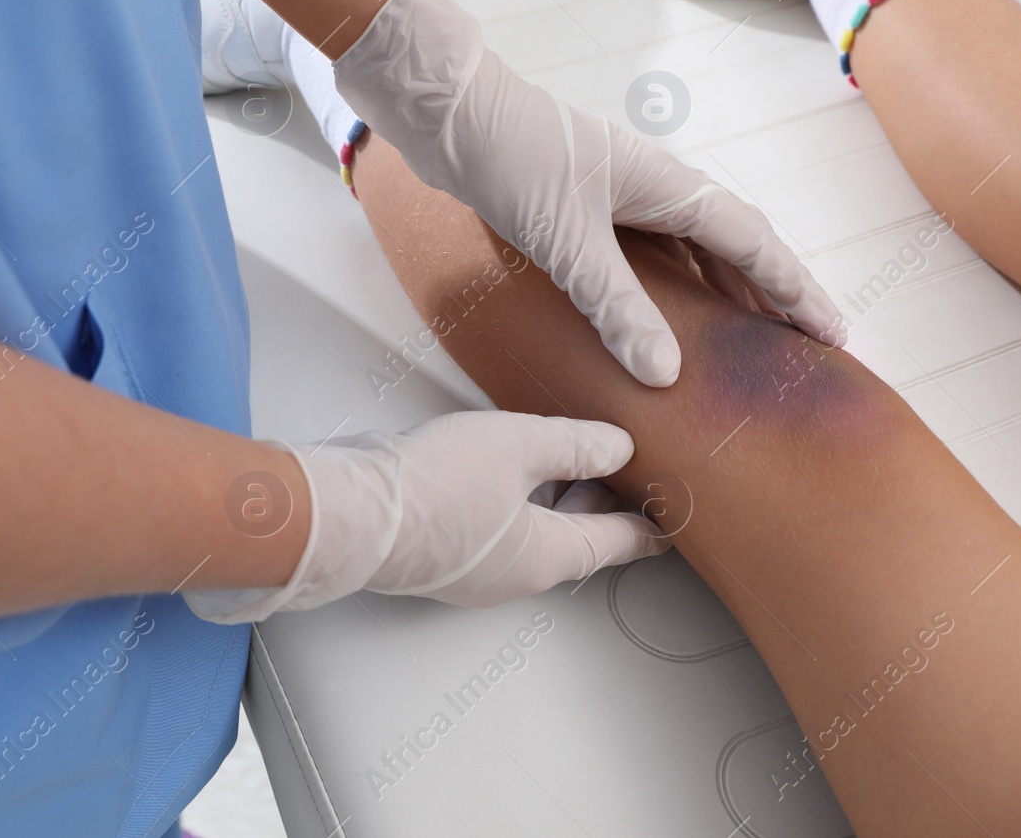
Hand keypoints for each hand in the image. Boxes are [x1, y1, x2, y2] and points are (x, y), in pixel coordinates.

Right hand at [182, 412, 667, 621]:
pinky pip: (497, 531)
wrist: (349, 515)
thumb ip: (575, 444)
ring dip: (558, 500)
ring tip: (571, 459)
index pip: (616, 543)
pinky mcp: (439, 555)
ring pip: (533, 534)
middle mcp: (514, 575)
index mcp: (547, 557)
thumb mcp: (519, 446)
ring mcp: (473, 571)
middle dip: (602, 505)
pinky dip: (518, 502)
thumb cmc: (431, 488)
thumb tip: (617, 448)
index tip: (671, 521)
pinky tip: (508, 467)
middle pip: (575, 540)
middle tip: (626, 473)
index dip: (648, 526)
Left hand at [333, 0, 845, 386]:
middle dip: (774, 296)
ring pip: (694, 251)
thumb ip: (616, 306)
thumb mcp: (567, 241)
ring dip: (726, 294)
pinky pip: (654, 253)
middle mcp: (656, 187)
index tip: (835, 334)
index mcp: (668, 186)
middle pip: (735, 246)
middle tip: (807, 348)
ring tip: (752, 344)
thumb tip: (667, 373)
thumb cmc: (508, 158)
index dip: (796, 292)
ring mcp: (623, 195)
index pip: (753, 245)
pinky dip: (674, 288)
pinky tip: (669, 320)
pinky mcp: (588, 207)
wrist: (447, 111)